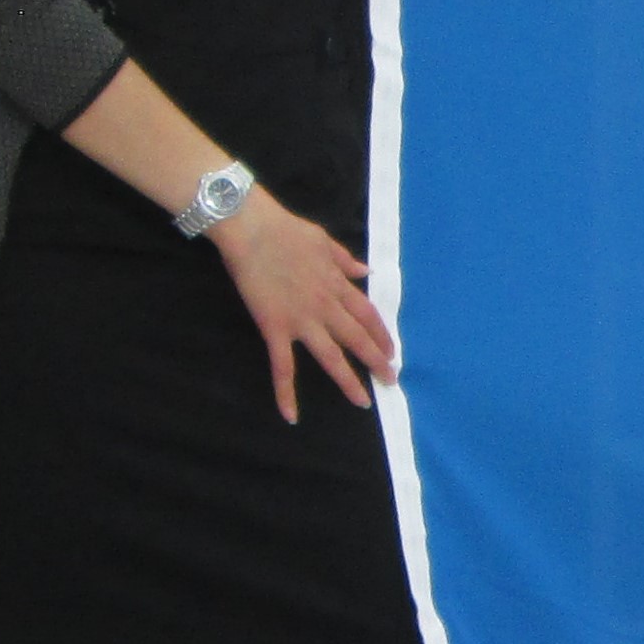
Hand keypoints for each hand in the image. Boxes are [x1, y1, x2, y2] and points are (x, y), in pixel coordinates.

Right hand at [206, 190, 395, 423]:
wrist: (251, 228)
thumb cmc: (285, 230)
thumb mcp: (324, 241)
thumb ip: (345, 260)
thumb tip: (365, 272)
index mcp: (337, 284)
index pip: (368, 315)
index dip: (381, 334)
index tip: (392, 350)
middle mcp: (325, 306)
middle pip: (358, 339)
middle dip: (377, 361)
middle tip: (391, 380)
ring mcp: (301, 320)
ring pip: (331, 357)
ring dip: (348, 381)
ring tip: (362, 401)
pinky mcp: (275, 328)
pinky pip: (282, 367)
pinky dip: (286, 393)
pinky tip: (292, 415)